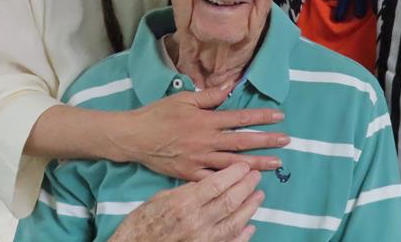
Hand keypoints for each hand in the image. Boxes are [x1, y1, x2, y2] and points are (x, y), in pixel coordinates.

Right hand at [108, 163, 261, 241]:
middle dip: (247, 187)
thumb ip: (185, 190)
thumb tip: (206, 181)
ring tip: (259, 196)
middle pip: (230, 201)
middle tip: (256, 176)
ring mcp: (202, 240)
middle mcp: (196, 222)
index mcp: (183, 204)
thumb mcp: (160, 198)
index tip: (246, 165)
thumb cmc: (141, 223)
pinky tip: (251, 226)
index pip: (216, 184)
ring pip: (235, 222)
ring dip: (250, 208)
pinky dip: (243, 235)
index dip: (235, 173)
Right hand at [118, 86, 288, 180]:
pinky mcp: (189, 175)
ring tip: (276, 164)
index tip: (279, 116)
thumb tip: (231, 85)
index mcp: (205, 120)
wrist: (134, 137)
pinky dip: (230, 182)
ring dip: (256, 164)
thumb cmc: (158, 114)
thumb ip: (209, 95)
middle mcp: (205, 141)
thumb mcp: (183, 99)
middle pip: (242, 141)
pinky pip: (213, 180)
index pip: (239, 117)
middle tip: (286, 140)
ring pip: (233, 163)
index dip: (261, 116)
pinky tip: (245, 183)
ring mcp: (198, 160)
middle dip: (266, 141)